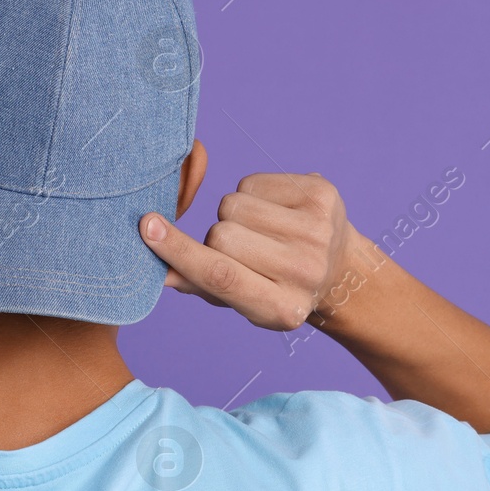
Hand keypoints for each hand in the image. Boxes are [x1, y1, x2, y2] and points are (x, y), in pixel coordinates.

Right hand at [139, 172, 355, 330]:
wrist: (341, 270)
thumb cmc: (277, 285)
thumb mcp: (242, 300)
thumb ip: (200, 284)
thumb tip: (160, 271)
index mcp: (282, 309)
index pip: (220, 276)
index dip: (180, 252)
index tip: (148, 227)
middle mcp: (305, 270)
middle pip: (221, 235)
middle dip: (217, 237)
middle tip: (241, 249)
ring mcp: (318, 230)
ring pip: (233, 204)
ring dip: (234, 215)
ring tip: (259, 230)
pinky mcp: (322, 194)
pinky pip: (252, 182)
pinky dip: (252, 194)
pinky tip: (275, 212)